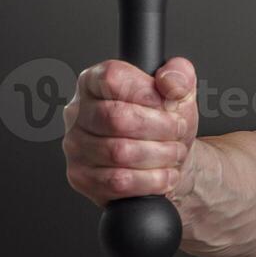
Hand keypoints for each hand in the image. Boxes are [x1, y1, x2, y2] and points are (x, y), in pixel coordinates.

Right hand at [63, 57, 199, 207]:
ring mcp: (76, 146)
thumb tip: (169, 81)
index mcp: (95, 81)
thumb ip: (179, 75)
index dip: (145, 92)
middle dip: (160, 128)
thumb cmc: (166, 122)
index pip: (111, 77)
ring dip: (159, 154)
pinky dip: (150, 179)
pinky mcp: (81, 177)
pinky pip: (117, 181)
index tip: (167, 103)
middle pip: (116, 118)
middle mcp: (78, 112)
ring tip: (174, 152)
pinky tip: (164, 173)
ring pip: (118, 152)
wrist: (167, 159)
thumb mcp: (180, 91)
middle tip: (178, 131)